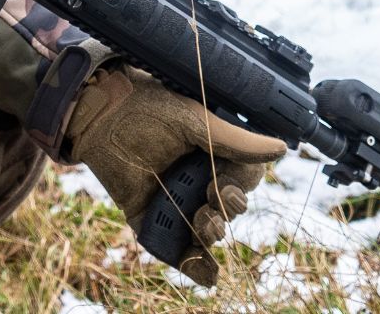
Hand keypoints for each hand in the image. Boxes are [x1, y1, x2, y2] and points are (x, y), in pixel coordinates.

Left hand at [65, 65, 286, 285]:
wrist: (98, 113)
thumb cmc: (147, 107)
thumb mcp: (194, 121)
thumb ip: (235, 141)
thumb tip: (281, 148)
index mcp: (213, 155)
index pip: (244, 181)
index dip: (241, 188)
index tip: (224, 183)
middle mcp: (197, 180)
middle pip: (230, 210)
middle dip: (226, 210)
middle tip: (210, 196)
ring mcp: (175, 201)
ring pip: (208, 232)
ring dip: (212, 233)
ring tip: (200, 219)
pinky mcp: (151, 220)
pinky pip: (177, 251)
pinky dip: (195, 267)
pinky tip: (206, 272)